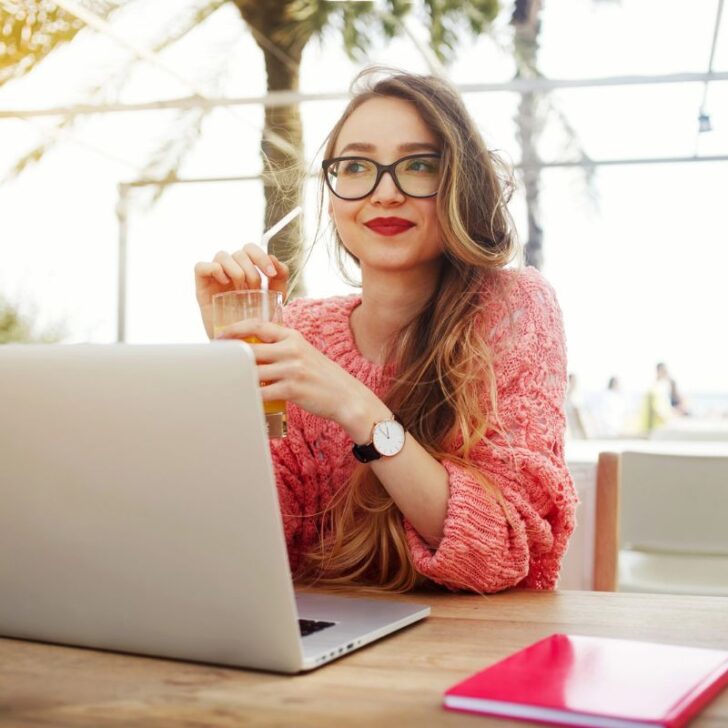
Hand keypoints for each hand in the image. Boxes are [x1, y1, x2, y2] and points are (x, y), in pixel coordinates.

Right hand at [194, 244, 288, 338]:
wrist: (245, 345)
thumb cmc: (258, 322)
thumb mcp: (275, 298)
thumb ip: (280, 278)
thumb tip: (275, 260)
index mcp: (246, 270)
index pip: (250, 249)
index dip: (261, 256)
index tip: (271, 274)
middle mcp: (230, 271)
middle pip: (238, 252)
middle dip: (251, 269)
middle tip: (255, 289)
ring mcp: (215, 279)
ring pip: (221, 255)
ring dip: (236, 270)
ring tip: (241, 290)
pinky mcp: (201, 289)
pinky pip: (201, 267)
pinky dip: (214, 269)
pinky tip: (225, 284)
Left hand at [216, 319, 386, 435]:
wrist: (347, 396)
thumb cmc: (322, 377)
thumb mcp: (304, 353)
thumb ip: (281, 348)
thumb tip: (251, 351)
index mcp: (293, 337)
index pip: (257, 326)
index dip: (234, 330)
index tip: (219, 337)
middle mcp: (291, 349)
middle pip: (250, 350)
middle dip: (230, 357)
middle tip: (215, 363)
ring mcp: (292, 369)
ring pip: (253, 372)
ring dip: (238, 379)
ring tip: (226, 382)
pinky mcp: (292, 389)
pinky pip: (262, 392)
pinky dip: (250, 396)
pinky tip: (243, 398)